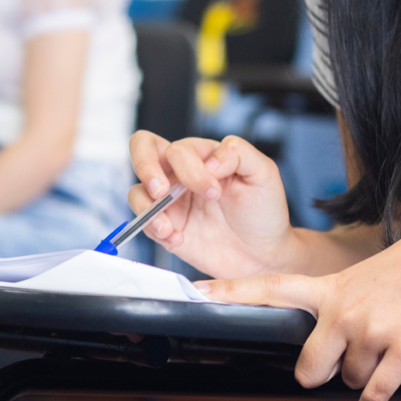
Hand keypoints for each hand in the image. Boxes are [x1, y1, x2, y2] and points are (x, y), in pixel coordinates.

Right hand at [128, 131, 295, 278]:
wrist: (263, 254)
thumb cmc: (264, 211)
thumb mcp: (263, 173)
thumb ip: (239, 153)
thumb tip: (210, 160)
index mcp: (203, 156)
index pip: (179, 147)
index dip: (190, 168)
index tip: (214, 192)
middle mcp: (182, 174)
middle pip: (142, 148)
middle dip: (145, 167)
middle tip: (162, 191)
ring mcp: (171, 202)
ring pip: (136, 191)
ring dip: (147, 208)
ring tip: (169, 227)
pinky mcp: (166, 228)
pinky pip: (144, 224)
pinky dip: (154, 231)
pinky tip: (177, 238)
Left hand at [196, 215, 400, 400]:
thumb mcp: (364, 274)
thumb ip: (336, 303)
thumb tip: (326, 350)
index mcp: (330, 287)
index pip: (271, 288)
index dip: (230, 292)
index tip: (195, 291)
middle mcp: (344, 310)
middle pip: (307, 370)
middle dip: (319, 374)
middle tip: (338, 361)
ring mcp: (373, 331)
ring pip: (348, 381)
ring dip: (363, 374)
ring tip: (387, 343)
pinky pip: (373, 395)